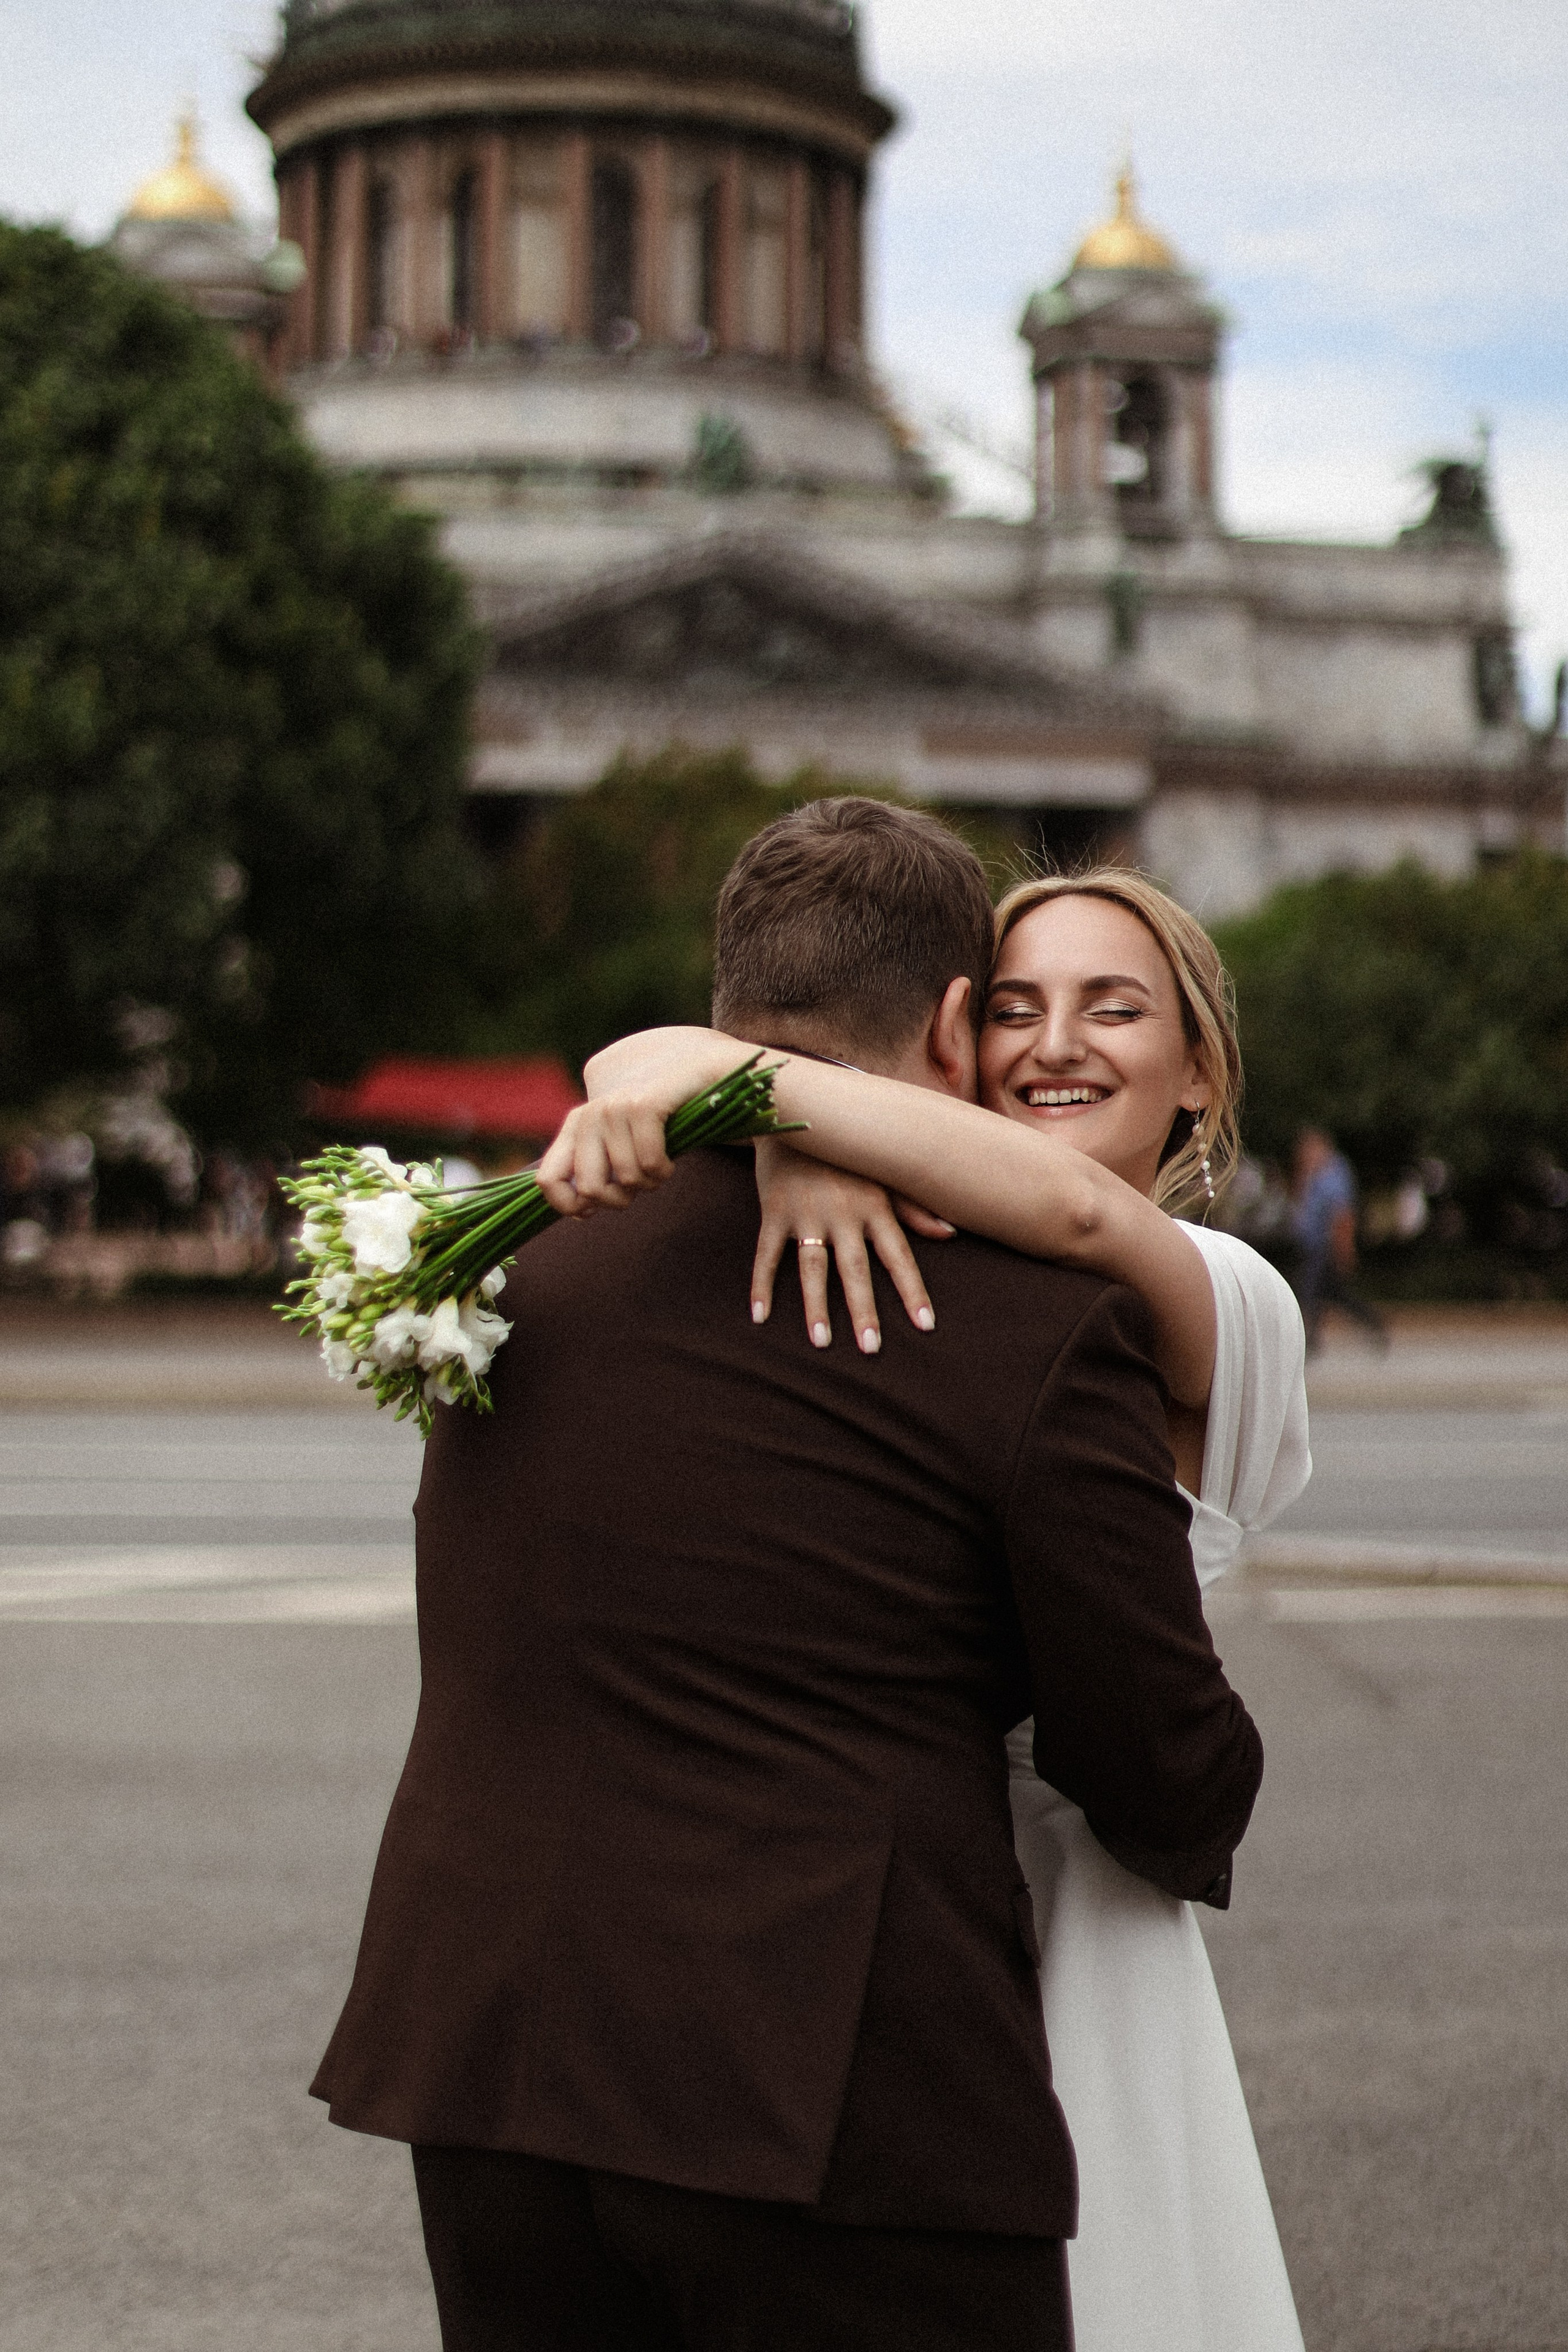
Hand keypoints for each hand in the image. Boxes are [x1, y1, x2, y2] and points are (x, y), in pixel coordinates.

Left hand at [534, 1091, 674, 1216]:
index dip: (569, 1206)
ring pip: (626, 1179)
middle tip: (638, 1186)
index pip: (547, 1180)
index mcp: (575, 1126)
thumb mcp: (617, 1139)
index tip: (593, 1210)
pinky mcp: (643, 1105)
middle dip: (618, 1200)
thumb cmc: (657, 1115)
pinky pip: (650, 1163)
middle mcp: (589, 1115)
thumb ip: (594, 1169)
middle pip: (590, 1188)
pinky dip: (664, 1170)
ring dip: (650, 1183)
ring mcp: (614, 1108)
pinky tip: (670, 1159)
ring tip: (659, 1166)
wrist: (692, 1066)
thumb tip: (579, 1212)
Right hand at [750, 1140, 951, 1352]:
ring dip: (816, 1305)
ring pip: (812, 1267)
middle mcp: (843, 1214)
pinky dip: (761, 1284)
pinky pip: (766, 1254)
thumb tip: (951, 1233)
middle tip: (871, 1348)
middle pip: (856, 1269)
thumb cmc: (847, 1154)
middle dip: (864, 1309)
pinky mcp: (774, 1212)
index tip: (925, 1325)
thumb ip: (914, 1208)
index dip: (913, 1291)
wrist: (796, 1115)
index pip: (899, 1256)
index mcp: (874, 1207)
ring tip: (821, 1342)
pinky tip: (760, 1316)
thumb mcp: (882, 1175)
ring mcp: (806, 1215)